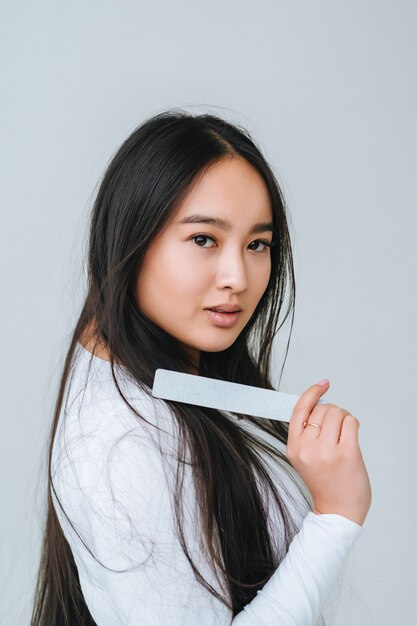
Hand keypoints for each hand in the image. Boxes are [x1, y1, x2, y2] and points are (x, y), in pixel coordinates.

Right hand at [286, 381, 371, 525]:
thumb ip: (307, 433)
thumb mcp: (304, 457)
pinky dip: (353, 424)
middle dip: (332, 413)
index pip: (299, 410)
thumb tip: (319, 405)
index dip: (311, 393)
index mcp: (294, 447)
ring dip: (344, 418)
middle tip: (336, 429)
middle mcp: (308, 448)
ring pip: (337, 413)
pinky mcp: (347, 453)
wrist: (337, 512)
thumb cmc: (324, 484)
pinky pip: (351, 422)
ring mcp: (327, 451)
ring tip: (344, 435)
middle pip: (322, 409)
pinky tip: (351, 438)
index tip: (321, 385)